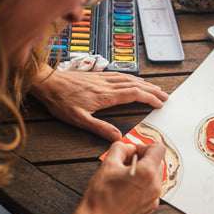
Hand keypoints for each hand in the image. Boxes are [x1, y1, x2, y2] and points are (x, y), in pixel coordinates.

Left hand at [30, 65, 167, 140]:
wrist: (47, 83)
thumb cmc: (61, 102)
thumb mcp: (79, 120)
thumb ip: (99, 128)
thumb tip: (117, 137)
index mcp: (105, 95)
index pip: (133, 95)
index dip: (149, 98)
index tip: (160, 103)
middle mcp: (107, 85)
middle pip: (136, 85)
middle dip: (152, 90)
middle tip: (165, 96)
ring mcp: (102, 79)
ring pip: (129, 79)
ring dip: (144, 84)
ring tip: (155, 88)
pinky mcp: (97, 76)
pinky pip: (120, 75)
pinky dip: (132, 78)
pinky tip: (134, 80)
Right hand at [77, 141, 164, 213]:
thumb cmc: (100, 197)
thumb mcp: (107, 165)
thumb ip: (120, 148)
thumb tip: (127, 147)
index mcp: (146, 172)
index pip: (158, 149)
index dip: (145, 146)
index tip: (134, 151)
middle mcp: (154, 186)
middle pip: (157, 162)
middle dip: (144, 159)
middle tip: (126, 163)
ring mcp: (154, 198)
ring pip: (154, 176)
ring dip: (143, 173)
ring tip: (125, 177)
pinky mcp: (150, 208)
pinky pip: (151, 190)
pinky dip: (142, 186)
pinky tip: (127, 189)